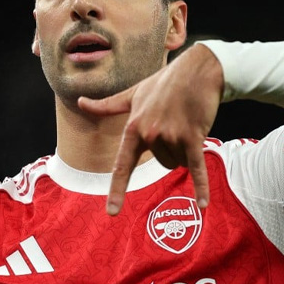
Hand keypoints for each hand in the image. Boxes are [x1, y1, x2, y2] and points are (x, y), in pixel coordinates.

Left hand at [78, 43, 223, 214]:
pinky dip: (201, 187)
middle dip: (171, 149)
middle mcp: (150, 134)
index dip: (116, 190)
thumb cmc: (164, 83)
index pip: (122, 165)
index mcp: (133, 127)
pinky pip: (196, 168)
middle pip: (162, 163)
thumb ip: (107, 105)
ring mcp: (171, 136)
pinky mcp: (193, 137)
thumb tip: (80, 102)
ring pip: (179, 163)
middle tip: (175, 123)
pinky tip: (203, 205)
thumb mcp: (133, 94)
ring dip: (186, 149)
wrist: (198, 70)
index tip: (111, 212)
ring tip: (187, 123)